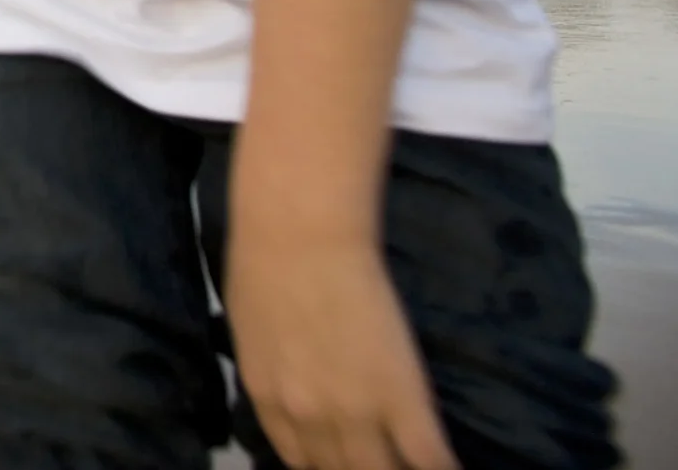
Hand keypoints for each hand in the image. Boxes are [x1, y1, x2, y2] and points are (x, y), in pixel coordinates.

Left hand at [226, 230, 456, 469]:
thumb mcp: (253, 329)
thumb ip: (273, 371)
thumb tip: (289, 387)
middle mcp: (307, 419)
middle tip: (383, 464)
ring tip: (417, 468)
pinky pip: (428, 458)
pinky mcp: (402, 399)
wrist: (299, 235)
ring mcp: (355, 414)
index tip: (344, 466)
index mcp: (268, 399)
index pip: (300, 462)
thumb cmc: (265, 262)